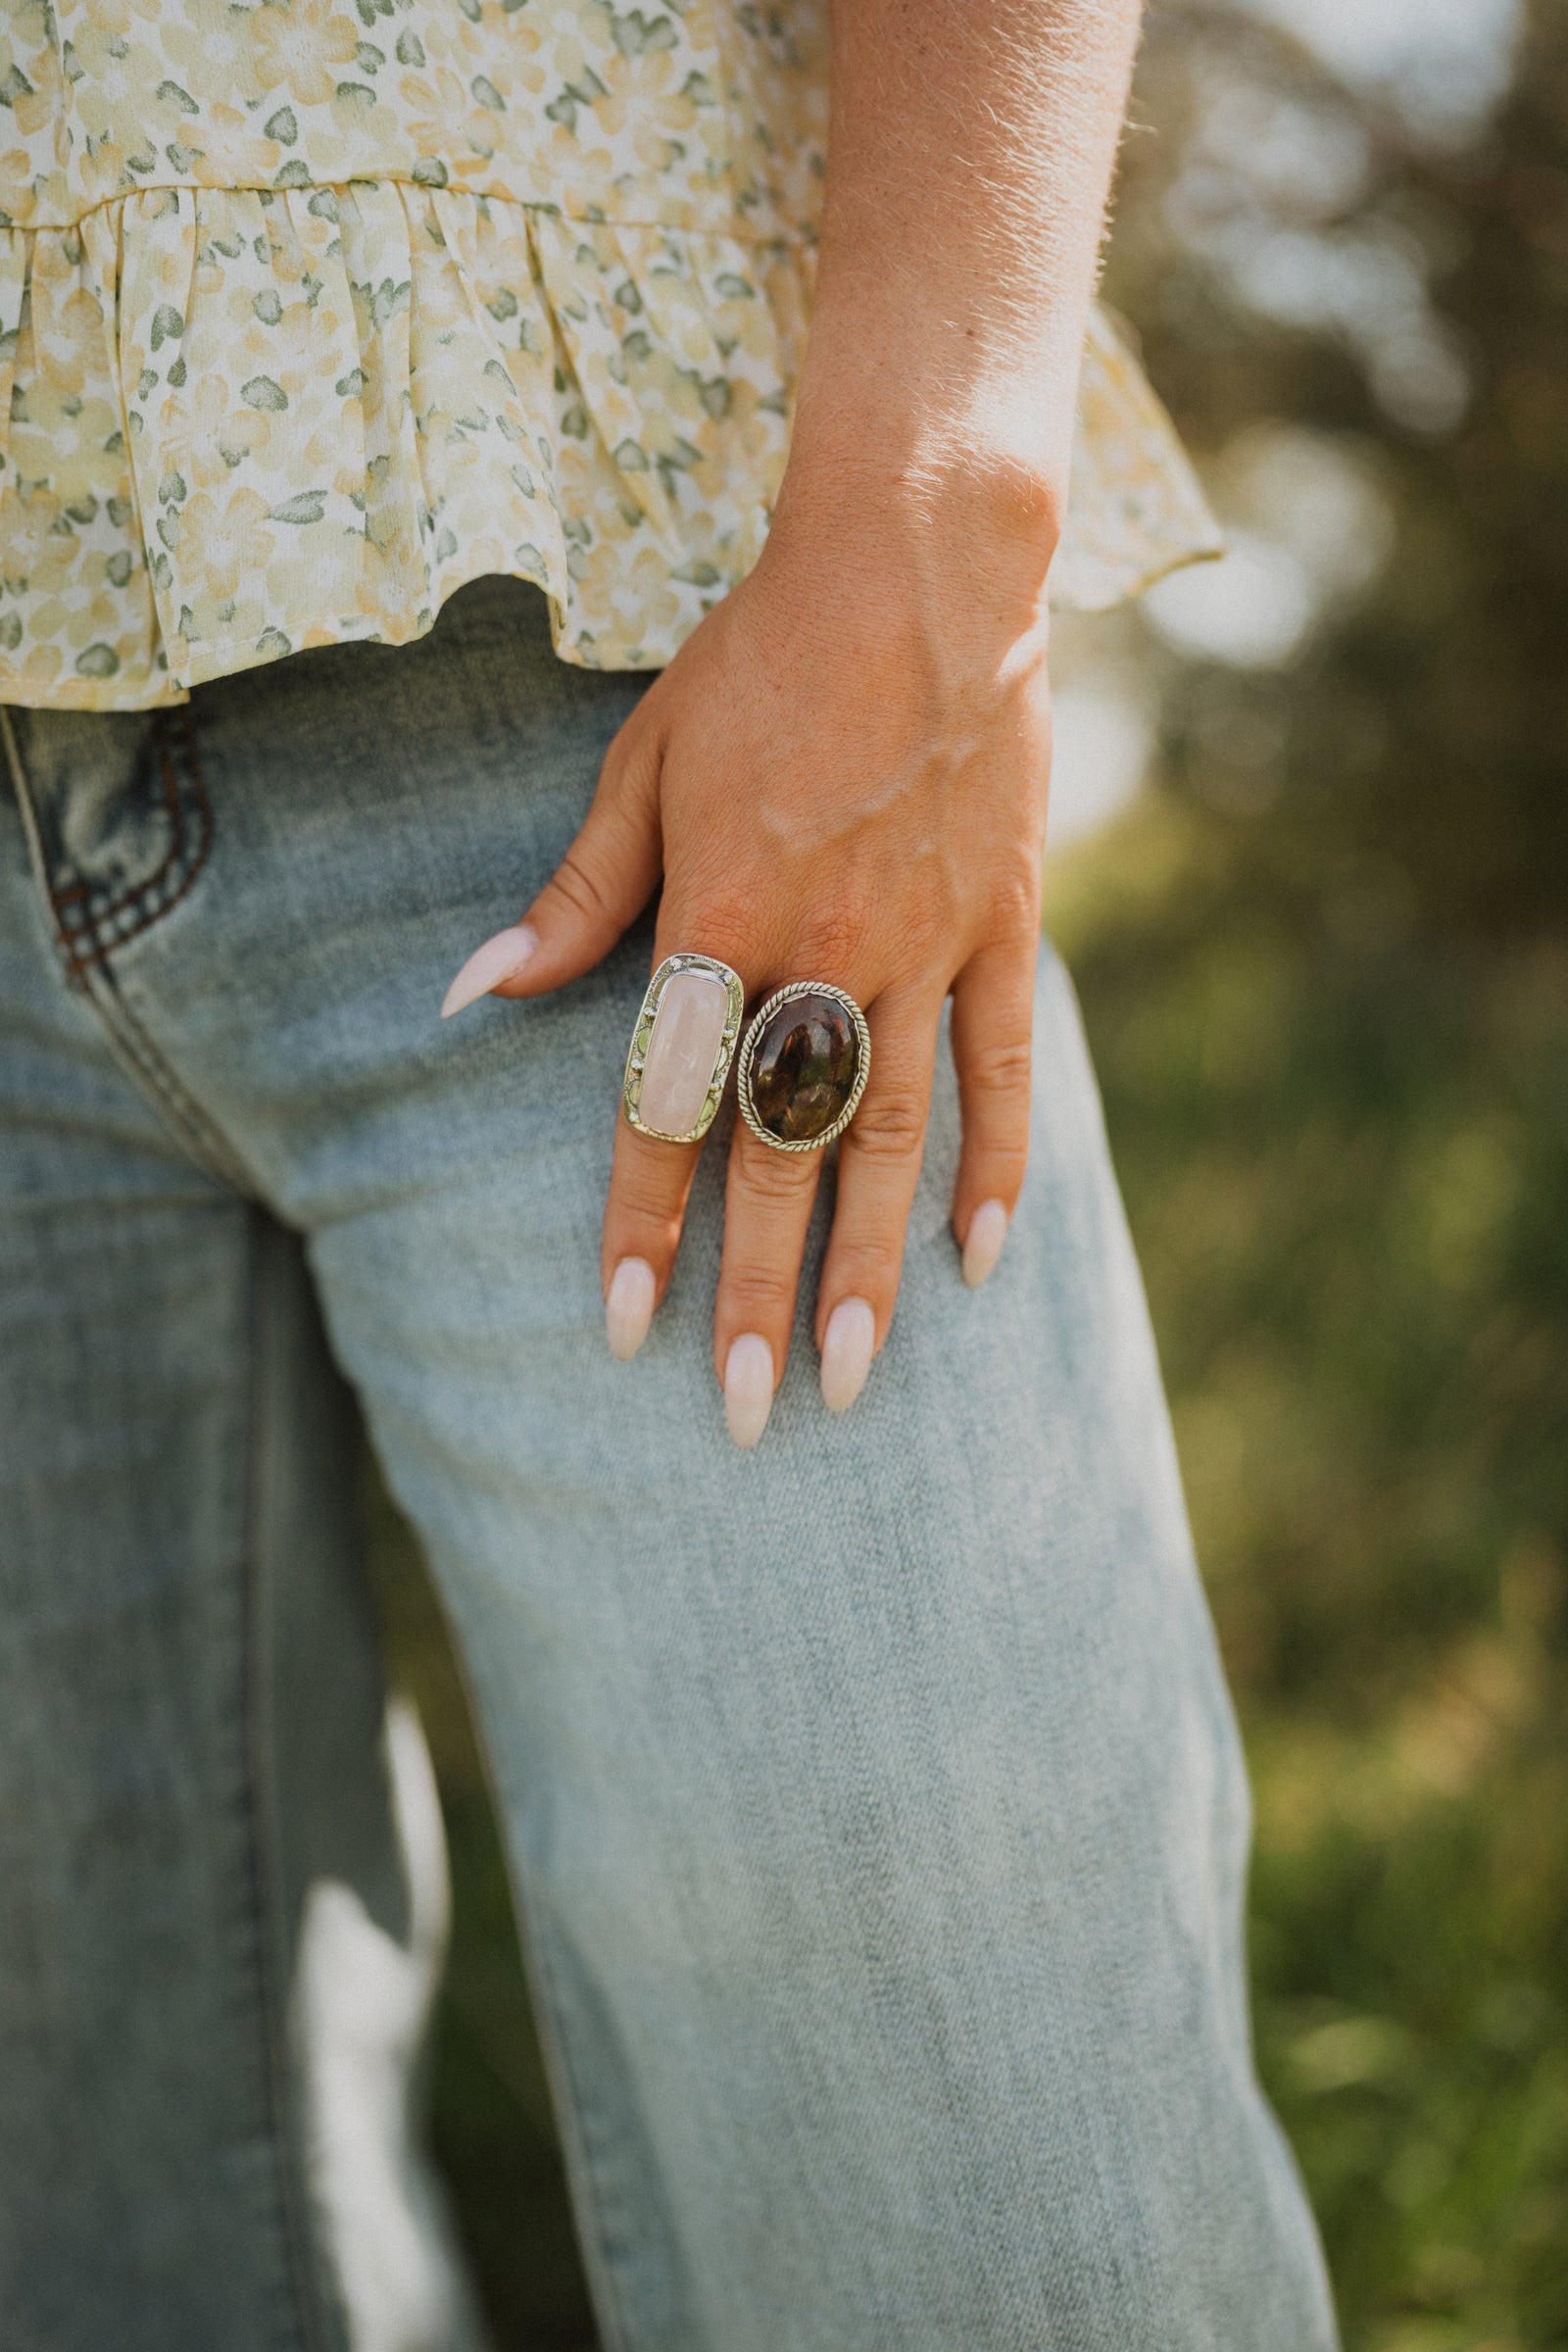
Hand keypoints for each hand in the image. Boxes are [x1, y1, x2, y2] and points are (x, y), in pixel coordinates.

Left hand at [441, 456, 1054, 1444]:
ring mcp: (925, 949)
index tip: (620, 1327)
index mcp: (720, 919)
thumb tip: (477, 992)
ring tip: (858, 1381)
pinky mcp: (1002, 925)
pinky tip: (982, 1260)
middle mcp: (825, 954)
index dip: (640, 1221)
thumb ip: (576, 895)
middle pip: (782, 1154)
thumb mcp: (644, 763)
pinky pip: (1004, 1068)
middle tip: (750, 1415)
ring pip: (894, 1140)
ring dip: (872, 1268)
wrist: (920, 566)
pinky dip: (997, 1164)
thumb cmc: (762, 661)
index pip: (667, 1103)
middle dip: (760, 1293)